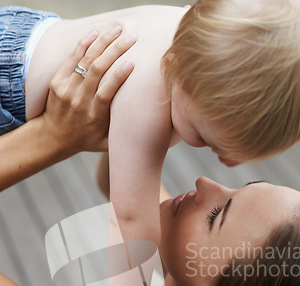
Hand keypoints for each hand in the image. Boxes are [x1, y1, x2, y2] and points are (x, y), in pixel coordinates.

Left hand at [42, 28, 135, 152]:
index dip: (118, 76)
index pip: (106, 92)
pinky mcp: (58, 81)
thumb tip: (147, 129)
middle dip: (115, 51)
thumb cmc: (86, 140)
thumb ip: (122, 135)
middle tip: (131, 38)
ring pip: (86, 60)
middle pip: (97, 70)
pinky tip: (96, 34)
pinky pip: (72, 58)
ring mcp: (66, 89)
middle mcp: (79, 100)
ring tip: (118, 30)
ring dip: (103, 42)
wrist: (53, 138)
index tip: (132, 62)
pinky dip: (84, 44)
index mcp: (93, 115)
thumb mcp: (106, 143)